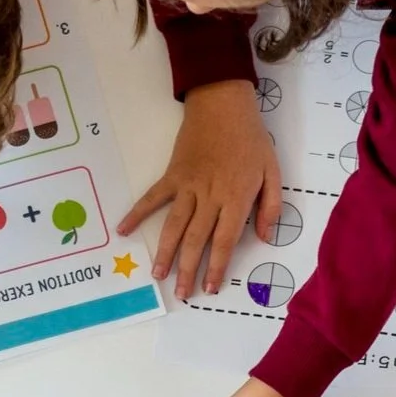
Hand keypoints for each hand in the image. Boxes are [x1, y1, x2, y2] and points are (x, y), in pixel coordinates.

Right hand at [121, 80, 281, 300]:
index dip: (218, 267)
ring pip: (174, 226)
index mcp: (236, 198)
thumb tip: (265, 238)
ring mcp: (188, 186)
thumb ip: (272, 206)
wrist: (223, 102)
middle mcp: (210, 196)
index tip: (210, 288)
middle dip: (189, 270)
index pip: (225, 241)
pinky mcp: (172, 175)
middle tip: (182, 294)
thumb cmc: (251, 138)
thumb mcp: (272, 171)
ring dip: (165, 253)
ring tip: (158, 276)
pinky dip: (137, 213)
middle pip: (196, 240)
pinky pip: (152, 198)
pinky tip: (123, 231)